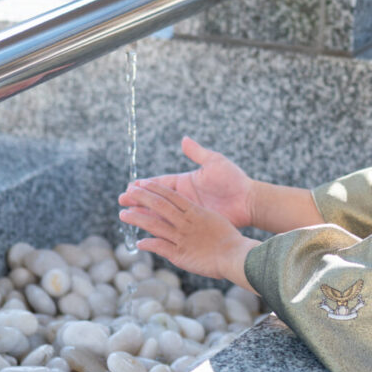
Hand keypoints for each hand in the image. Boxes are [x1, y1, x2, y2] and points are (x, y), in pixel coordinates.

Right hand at [119, 137, 254, 227]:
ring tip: (127, 216)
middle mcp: (185, 197)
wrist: (249, 201)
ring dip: (145, 214)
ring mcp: (188, 212)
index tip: (131, 187)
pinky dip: (160, 228)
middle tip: (122, 201)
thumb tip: (184, 139)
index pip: (161, 183)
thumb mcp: (215, 163)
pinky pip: (173, 226)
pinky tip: (147, 232)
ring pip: (161, 214)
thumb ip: (198, 153)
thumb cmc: (234, 180)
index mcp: (187, 182)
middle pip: (156, 199)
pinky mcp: (194, 224)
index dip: (145, 186)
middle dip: (139, 200)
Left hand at [119, 180, 258, 285]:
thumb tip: (189, 211)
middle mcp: (186, 222)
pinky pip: (160, 247)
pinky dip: (148, 244)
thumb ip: (198, 214)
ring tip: (123, 215)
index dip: (153, 188)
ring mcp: (182, 237)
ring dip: (137, 219)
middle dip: (141, 198)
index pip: (170, 195)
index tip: (139, 184)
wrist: (236, 255)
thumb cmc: (230, 238)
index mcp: (195, 211)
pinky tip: (139, 243)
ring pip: (155, 224)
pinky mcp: (180, 253)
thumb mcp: (215, 218)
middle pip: (159, 206)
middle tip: (125, 194)